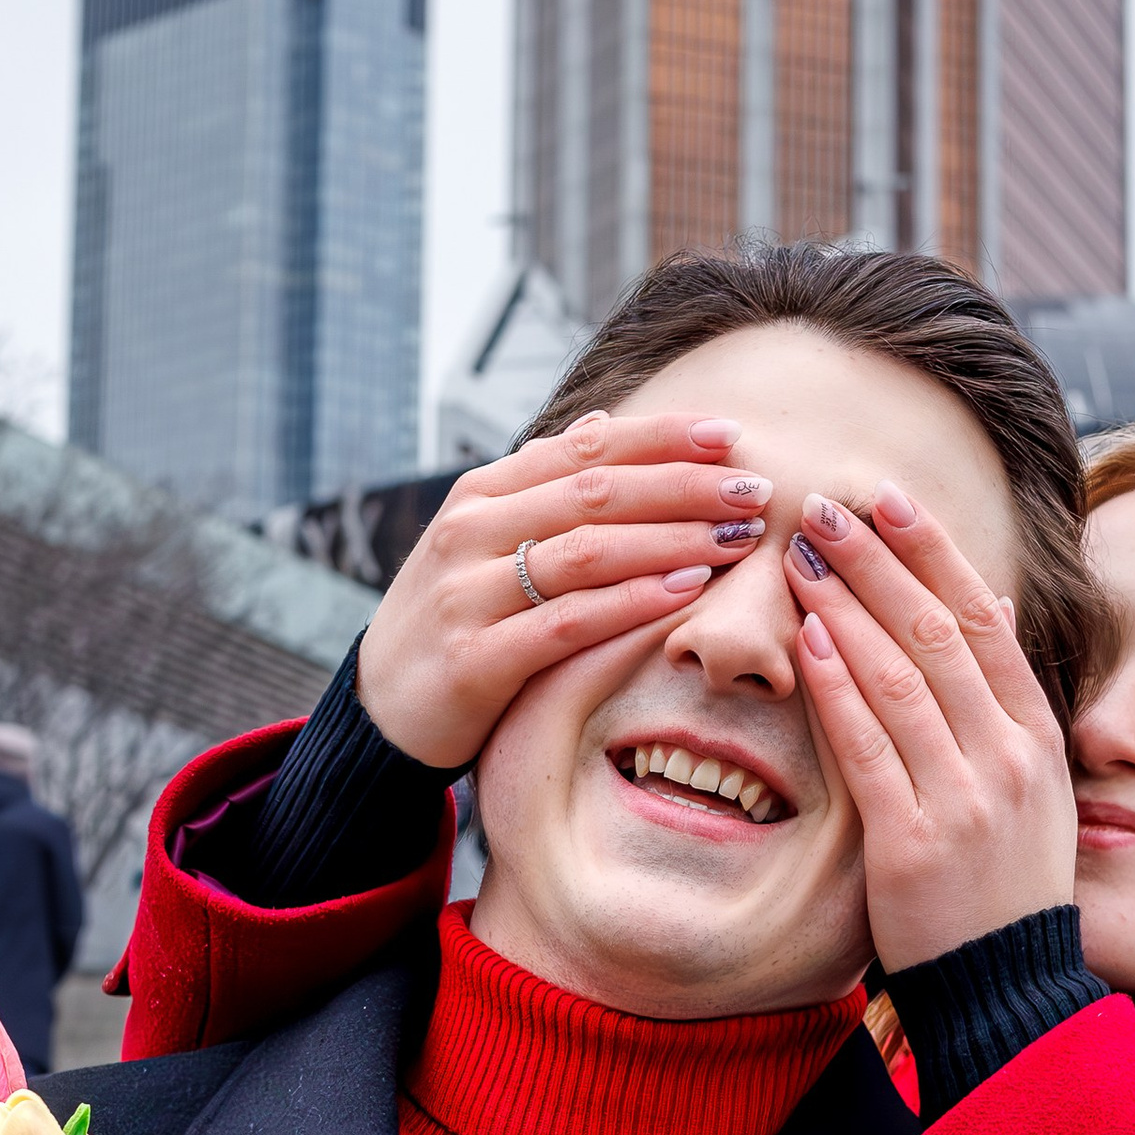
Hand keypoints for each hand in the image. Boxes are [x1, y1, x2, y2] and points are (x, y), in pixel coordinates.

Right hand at [356, 411, 775, 769]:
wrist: (380, 712)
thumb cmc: (453, 622)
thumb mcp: (484, 542)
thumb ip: (541, 487)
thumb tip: (605, 421)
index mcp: (481, 494)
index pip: (583, 447)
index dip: (661, 437)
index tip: (731, 435)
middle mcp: (470, 532)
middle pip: (595, 492)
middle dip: (685, 486)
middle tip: (755, 490)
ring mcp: (468, 594)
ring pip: (587, 551)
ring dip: (673, 540)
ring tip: (737, 538)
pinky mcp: (475, 659)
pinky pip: (567, 623)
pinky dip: (631, 603)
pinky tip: (686, 593)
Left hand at [782, 481, 1079, 968]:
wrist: (1004, 987)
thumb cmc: (1000, 882)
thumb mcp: (1030, 783)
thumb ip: (1006, 696)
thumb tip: (992, 601)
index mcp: (1034, 733)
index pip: (982, 617)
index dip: (932, 550)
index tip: (886, 498)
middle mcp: (1007, 756)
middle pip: (939, 631)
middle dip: (878, 560)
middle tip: (822, 507)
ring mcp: (965, 799)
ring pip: (902, 677)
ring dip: (846, 605)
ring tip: (800, 556)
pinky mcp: (914, 843)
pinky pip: (870, 748)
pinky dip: (837, 686)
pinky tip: (805, 639)